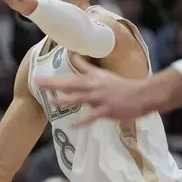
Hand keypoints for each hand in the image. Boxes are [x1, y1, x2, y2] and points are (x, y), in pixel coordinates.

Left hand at [34, 54, 149, 125]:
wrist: (143, 94)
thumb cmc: (122, 86)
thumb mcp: (103, 74)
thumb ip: (87, 68)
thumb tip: (74, 56)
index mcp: (93, 78)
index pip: (71, 74)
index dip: (55, 75)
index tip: (39, 75)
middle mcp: (94, 86)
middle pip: (70, 83)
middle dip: (53, 83)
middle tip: (38, 82)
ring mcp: (100, 98)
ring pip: (80, 98)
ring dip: (65, 100)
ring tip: (52, 102)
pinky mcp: (107, 110)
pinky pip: (92, 116)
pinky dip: (82, 121)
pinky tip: (72, 125)